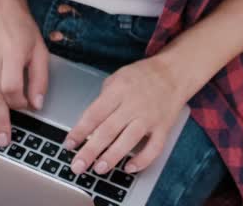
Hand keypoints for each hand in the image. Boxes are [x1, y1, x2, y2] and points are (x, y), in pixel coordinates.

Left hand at [63, 57, 186, 176]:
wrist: (174, 73)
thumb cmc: (142, 76)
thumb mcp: (117, 78)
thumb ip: (103, 99)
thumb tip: (89, 124)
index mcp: (118, 90)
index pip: (94, 114)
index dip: (80, 131)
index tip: (69, 144)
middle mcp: (133, 104)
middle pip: (108, 130)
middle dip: (90, 150)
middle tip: (78, 165)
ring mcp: (149, 117)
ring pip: (129, 140)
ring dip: (112, 156)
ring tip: (99, 169)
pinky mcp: (163, 127)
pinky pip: (154, 148)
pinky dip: (143, 160)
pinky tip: (130, 168)